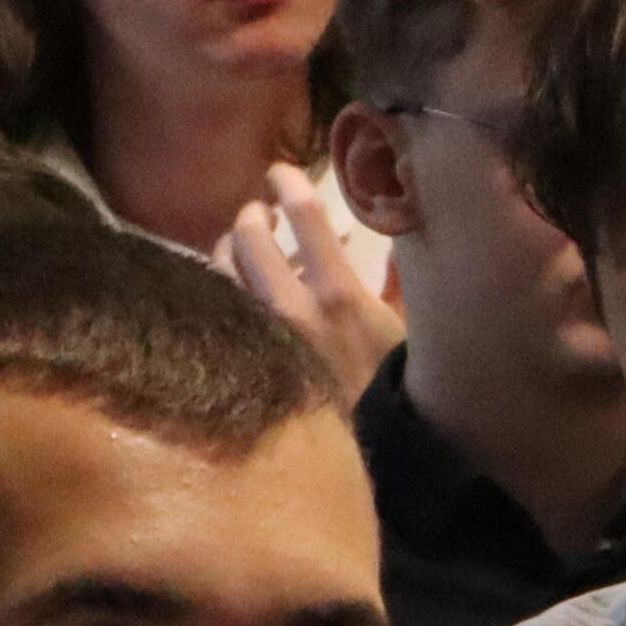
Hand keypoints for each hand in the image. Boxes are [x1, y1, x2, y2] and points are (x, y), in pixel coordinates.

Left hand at [216, 162, 402, 395]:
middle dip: (253, 215)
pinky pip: (219, 310)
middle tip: (262, 213)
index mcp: (340, 296)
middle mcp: (292, 312)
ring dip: (229, 249)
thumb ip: (396, 280)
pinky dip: (223, 288)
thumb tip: (394, 240)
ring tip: (241, 245)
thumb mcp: (406, 328)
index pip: (305, 217)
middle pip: (249, 237)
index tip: (281, 172)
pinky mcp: (241, 363)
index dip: (289, 183)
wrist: (377, 453)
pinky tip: (235, 289)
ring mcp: (260, 339)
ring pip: (221, 272)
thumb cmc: (397, 388)